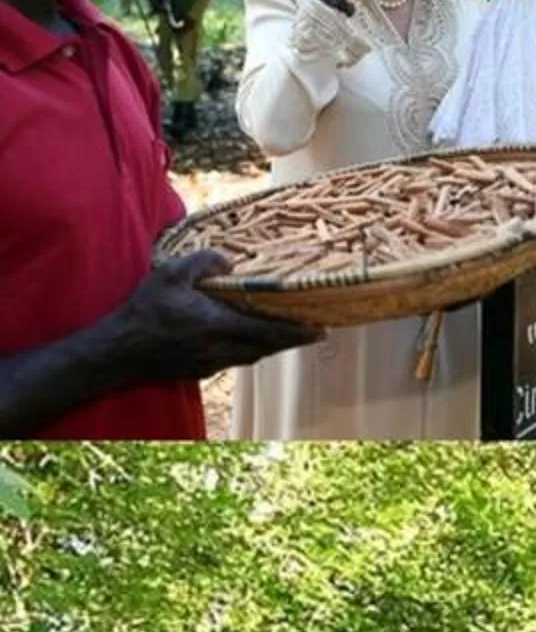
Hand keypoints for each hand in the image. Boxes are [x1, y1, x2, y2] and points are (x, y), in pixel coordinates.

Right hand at [112, 249, 322, 376]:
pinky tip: (250, 340)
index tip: (320, 329)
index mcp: (217, 325)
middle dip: (292, 340)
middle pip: (267, 347)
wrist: (118, 352)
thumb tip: (229, 260)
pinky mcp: (200, 371)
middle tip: (316, 330)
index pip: (267, 330)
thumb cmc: (145, 311)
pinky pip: (234, 360)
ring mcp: (211, 364)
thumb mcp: (171, 274)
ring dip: (272, 346)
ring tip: (289, 334)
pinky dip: (249, 350)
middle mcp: (220, 349)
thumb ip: (203, 262)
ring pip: (252, 356)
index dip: (296, 331)